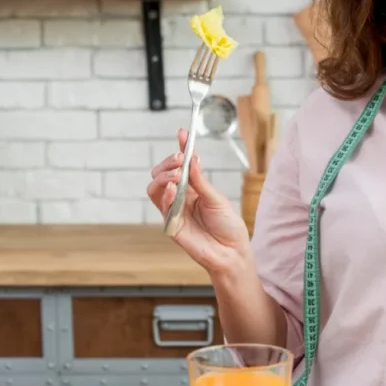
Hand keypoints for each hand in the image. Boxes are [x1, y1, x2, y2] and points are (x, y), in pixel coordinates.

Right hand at [147, 128, 252, 276]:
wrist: (231, 252)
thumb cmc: (228, 226)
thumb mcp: (217, 199)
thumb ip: (201, 181)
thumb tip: (193, 159)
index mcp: (193, 189)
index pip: (182, 165)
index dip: (181, 148)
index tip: (183, 133)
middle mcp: (181, 197)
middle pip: (162, 174)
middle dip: (168, 162)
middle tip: (179, 158)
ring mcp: (173, 210)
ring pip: (154, 187)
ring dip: (163, 176)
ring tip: (176, 174)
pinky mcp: (170, 224)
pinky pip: (160, 205)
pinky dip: (165, 194)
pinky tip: (173, 187)